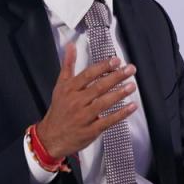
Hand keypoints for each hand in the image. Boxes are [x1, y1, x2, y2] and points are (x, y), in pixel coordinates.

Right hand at [35, 42, 137, 158]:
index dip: (103, 67)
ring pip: (103, 103)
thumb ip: (68, 65)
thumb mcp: (60, 86)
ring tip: (132, 85)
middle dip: (116, 77)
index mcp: (69, 89)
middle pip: (98, 87)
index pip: (88, 75)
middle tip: (130, 69)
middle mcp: (76, 102)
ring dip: (119, 93)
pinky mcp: (90, 130)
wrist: (51, 137)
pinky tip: (131, 106)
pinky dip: (121, 114)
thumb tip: (71, 46)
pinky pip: (108, 121)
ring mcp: (83, 116)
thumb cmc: (59, 110)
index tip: (116, 61)